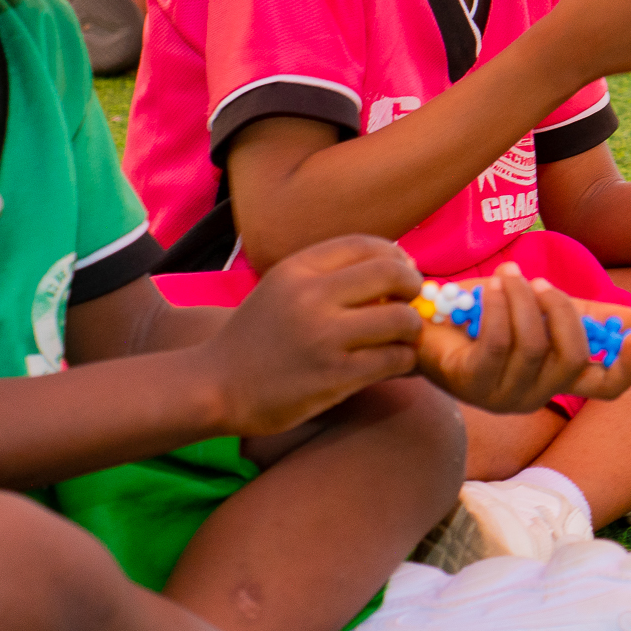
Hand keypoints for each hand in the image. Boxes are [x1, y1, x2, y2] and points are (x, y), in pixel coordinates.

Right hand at [198, 235, 422, 440]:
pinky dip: (404, 360)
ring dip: (412, 329)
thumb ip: (328, 274)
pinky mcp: (335, 375)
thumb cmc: (257, 337)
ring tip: (402, 338)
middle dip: (413, 287)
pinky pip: (395, 359)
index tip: (403, 271)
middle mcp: (310, 296)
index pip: (366, 244)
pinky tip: (393, 363)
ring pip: (402, 319)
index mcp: (297, 269)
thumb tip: (395, 264)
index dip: (396, 255)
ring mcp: (324, 337)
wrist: (216, 385)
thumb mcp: (282, 288)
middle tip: (411, 303)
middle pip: (392, 273)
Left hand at [413, 265, 630, 413]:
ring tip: (508, 275)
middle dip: (560, 312)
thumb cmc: (484, 315)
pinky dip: (499, 310)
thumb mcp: (537, 309)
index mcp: (556, 379)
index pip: (605, 388)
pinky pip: (498, 344)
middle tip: (540, 282)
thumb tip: (626, 315)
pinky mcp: (471, 384)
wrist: (424, 321)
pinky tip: (490, 290)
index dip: (627, 368)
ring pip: (533, 347)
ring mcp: (502, 396)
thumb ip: (577, 312)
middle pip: (572, 360)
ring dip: (523, 301)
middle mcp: (534, 395)